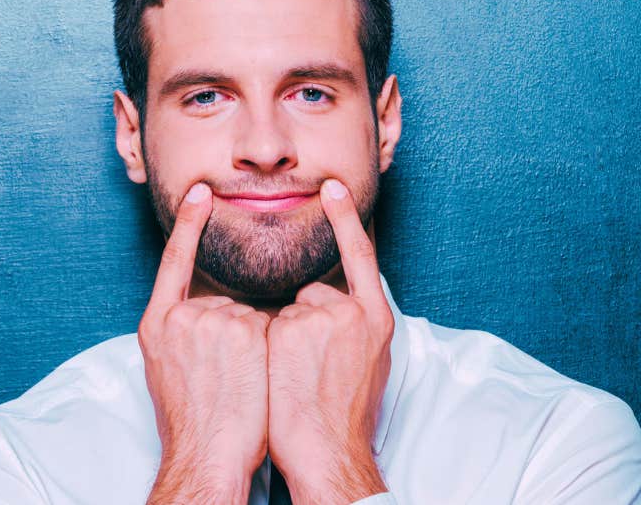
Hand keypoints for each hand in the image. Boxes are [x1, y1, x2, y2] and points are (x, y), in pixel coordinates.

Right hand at [139, 182, 271, 503]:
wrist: (206, 456)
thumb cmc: (194, 424)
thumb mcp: (167, 370)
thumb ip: (183, 333)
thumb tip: (208, 317)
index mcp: (157, 324)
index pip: (174, 262)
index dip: (188, 224)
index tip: (199, 192)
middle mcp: (181, 317)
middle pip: (225, 302)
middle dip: (234, 334)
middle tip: (227, 378)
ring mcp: (213, 321)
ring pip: (252, 316)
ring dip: (256, 345)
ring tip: (241, 385)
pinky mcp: (245, 330)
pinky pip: (272, 325)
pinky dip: (274, 348)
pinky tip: (258, 377)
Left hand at [266, 178, 394, 503]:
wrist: (328, 455)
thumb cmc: (341, 419)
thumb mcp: (366, 364)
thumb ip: (352, 327)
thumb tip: (330, 304)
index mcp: (377, 319)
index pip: (361, 256)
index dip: (345, 219)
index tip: (332, 186)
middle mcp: (355, 313)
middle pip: (312, 294)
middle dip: (302, 324)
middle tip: (308, 372)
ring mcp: (323, 319)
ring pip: (285, 312)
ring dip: (280, 339)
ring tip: (294, 381)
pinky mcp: (293, 329)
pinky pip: (264, 324)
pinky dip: (263, 347)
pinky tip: (279, 377)